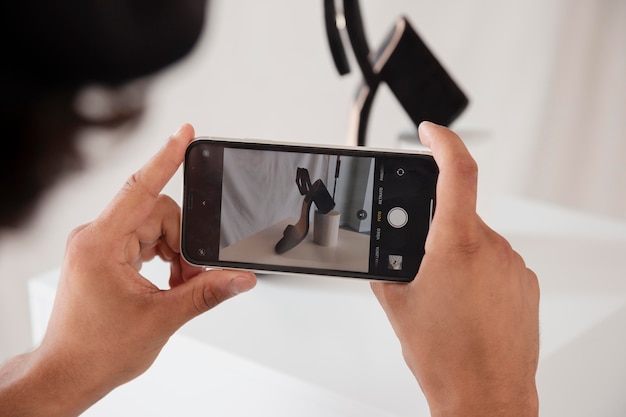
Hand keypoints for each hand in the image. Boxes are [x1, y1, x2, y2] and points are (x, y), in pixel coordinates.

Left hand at [0, 124, 256, 416]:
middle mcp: (95, 238)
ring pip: (152, 227)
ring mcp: (97, 246)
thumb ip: (206, 293)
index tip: (184, 134)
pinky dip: (161, 256)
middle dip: (181, 243)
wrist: (68, 373)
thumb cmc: (96, 351)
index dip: (166, 158)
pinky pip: (141, 239)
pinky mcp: (102, 255)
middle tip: (188, 278)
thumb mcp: (162, 319)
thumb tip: (240, 278)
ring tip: (175, 286)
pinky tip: (166, 281)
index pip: (140, 189)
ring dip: (173, 252)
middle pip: (157, 213)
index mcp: (101, 245)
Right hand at [371, 122, 539, 416]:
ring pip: (476, 241)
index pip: (457, 171)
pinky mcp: (526, 284)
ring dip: (456, 258)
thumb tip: (385, 249)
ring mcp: (513, 266)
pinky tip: (466, 307)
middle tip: (423, 269)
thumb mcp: (396, 303)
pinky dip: (477, 274)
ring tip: (446, 299)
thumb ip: (387, 264)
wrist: (484, 395)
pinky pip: (497, 262)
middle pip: (458, 214)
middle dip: (435, 232)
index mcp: (455, 245)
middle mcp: (491, 248)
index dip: (443, 141)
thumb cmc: (444, 357)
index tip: (430, 131)